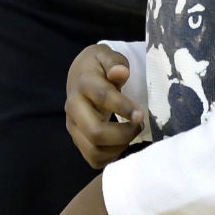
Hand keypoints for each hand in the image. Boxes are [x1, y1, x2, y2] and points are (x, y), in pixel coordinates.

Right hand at [65, 45, 144, 168]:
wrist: (79, 74)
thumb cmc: (99, 66)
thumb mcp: (106, 56)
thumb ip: (114, 63)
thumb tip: (120, 72)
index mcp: (83, 83)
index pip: (102, 98)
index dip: (124, 108)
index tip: (142, 114)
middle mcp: (73, 107)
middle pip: (95, 132)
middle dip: (123, 134)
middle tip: (139, 125)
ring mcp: (73, 125)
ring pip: (93, 150)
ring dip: (119, 147)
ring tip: (131, 133)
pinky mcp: (76, 138)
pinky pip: (93, 158)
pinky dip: (111, 156)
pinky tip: (121, 142)